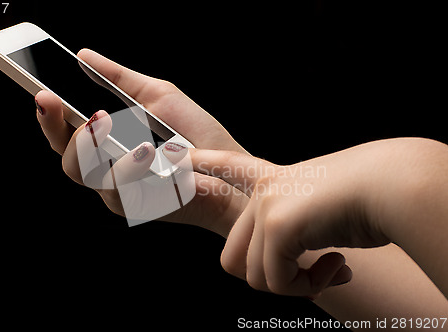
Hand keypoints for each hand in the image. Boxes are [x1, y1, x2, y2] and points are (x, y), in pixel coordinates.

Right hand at [35, 49, 248, 235]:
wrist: (230, 169)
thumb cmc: (197, 134)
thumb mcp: (156, 96)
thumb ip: (120, 79)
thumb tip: (83, 55)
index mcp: (110, 144)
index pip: (68, 133)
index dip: (49, 115)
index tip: (41, 91)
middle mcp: (109, 169)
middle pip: (66, 157)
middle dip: (56, 128)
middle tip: (54, 100)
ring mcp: (121, 191)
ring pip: (84, 174)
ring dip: (88, 145)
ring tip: (103, 118)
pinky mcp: (138, 207)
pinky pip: (118, 190)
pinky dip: (128, 166)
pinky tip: (142, 149)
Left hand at [186, 140, 429, 297]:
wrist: (394, 186)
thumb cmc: (370, 197)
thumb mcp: (322, 209)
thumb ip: (295, 231)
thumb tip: (291, 267)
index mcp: (275, 180)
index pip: (230, 167)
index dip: (203, 164)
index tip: (176, 156)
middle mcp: (263, 192)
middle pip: (233, 257)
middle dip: (269, 278)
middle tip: (309, 275)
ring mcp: (266, 206)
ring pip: (256, 275)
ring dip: (296, 284)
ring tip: (330, 267)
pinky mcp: (276, 224)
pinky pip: (276, 280)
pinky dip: (307, 285)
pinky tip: (338, 265)